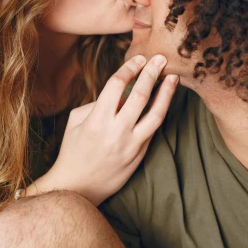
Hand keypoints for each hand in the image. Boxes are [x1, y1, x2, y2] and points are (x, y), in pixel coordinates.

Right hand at [30, 54, 178, 205]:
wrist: (78, 188)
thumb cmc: (73, 150)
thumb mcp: (75, 122)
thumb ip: (96, 103)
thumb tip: (119, 92)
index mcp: (96, 120)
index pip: (117, 85)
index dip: (130, 68)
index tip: (139, 58)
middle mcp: (115, 131)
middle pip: (140, 95)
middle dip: (151, 73)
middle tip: (161, 59)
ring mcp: (131, 145)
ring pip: (155, 114)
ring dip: (166, 93)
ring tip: (173, 78)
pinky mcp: (140, 156)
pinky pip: (153, 130)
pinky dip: (160, 112)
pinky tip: (165, 101)